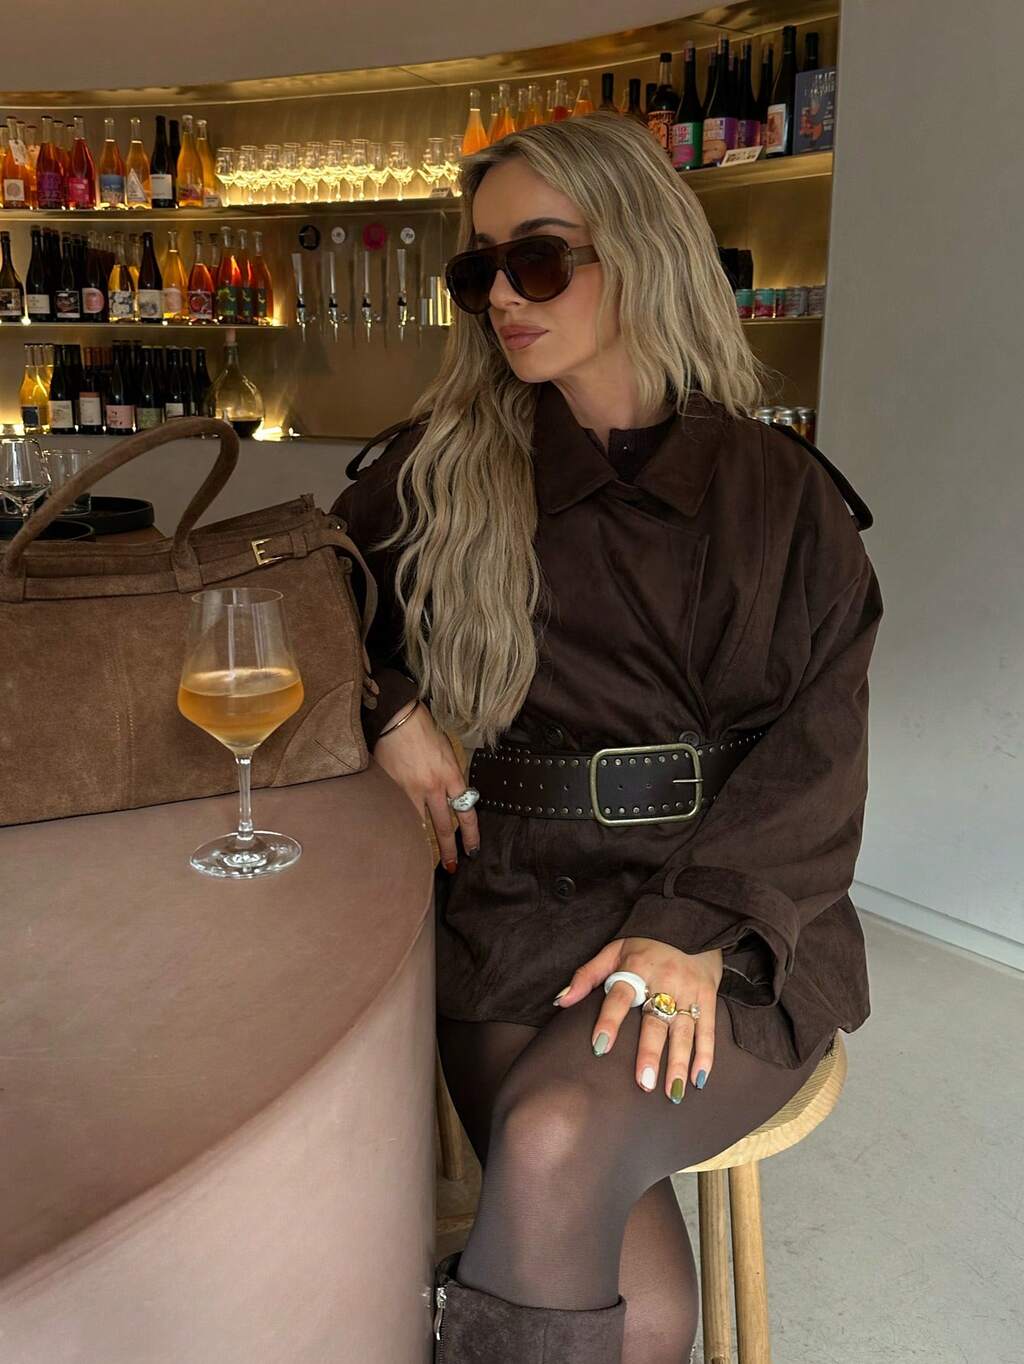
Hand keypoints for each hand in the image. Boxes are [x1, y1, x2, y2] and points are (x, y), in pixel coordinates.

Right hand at [372, 701, 479, 869]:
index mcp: (451, 775)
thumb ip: (449, 777)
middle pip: (443, 826)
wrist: (397, 718)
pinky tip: (400, 838)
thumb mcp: (446, 752)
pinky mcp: (391, 789)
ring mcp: (410, 789)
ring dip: (423, 845)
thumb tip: (449, 797)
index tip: (472, 850)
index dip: (471, 835)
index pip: (466, 811)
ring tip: (423, 861)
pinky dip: (401, 827)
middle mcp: (433, 786)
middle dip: (448, 850)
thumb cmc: (423, 730)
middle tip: (452, 867)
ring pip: (419, 825)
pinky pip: (398, 814)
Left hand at [553, 937, 723, 1100]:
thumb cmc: (646, 942)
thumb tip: (560, 1001)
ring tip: (672, 1092)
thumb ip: (587, 976)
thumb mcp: (614, 950)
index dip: (609, 1021)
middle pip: (655, 1021)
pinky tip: (699, 1079)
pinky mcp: (707, 996)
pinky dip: (705, 1055)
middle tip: (644, 1083)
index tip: (599, 1047)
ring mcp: (688, 990)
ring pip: (683, 1031)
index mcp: (636, 968)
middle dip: (650, 1053)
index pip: (619, 997)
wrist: (691, 921)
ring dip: (678, 1063)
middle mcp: (664, 981)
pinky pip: (707, 1029)